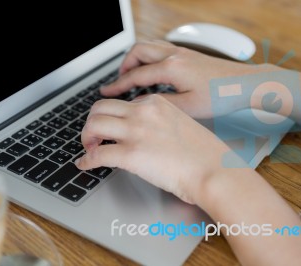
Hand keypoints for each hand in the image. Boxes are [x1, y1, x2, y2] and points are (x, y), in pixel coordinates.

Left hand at [75, 94, 229, 204]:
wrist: (215, 170)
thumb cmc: (204, 154)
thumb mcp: (181, 125)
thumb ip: (158, 123)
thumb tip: (141, 135)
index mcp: (156, 103)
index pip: (121, 103)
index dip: (109, 116)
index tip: (107, 127)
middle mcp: (142, 112)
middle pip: (100, 108)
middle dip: (91, 122)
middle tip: (93, 137)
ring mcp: (135, 132)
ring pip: (93, 125)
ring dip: (85, 138)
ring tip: (89, 149)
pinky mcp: (131, 154)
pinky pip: (96, 154)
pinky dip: (86, 160)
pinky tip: (85, 165)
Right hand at [100, 39, 279, 118]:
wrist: (245, 84)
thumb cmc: (221, 97)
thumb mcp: (188, 108)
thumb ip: (161, 104)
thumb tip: (141, 105)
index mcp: (172, 69)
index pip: (136, 75)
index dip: (118, 85)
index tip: (106, 92)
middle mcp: (174, 55)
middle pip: (138, 51)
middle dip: (124, 66)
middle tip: (118, 82)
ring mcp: (181, 52)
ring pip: (149, 46)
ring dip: (136, 59)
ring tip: (132, 75)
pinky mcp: (188, 54)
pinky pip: (160, 48)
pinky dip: (149, 57)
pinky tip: (153, 71)